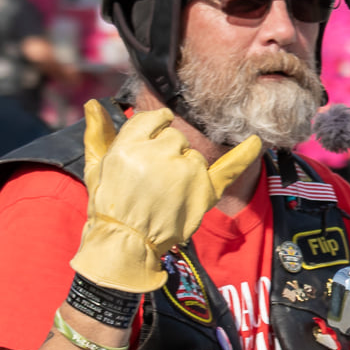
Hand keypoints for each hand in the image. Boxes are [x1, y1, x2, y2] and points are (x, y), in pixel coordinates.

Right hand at [70, 101, 260, 291]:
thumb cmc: (107, 206)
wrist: (124, 246)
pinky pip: (229, 168)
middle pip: (176, 138)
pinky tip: (256, 141)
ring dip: (184, 168)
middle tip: (151, 179)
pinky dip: (245, 155)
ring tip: (166, 193)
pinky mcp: (204, 193)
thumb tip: (93, 104)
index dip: (152, 133)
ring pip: (195, 155)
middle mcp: (161, 154)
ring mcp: (186, 173)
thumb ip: (97, 134)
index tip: (147, 148)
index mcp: (132, 143)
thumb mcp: (95, 168)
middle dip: (166, 153)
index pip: (156, 119)